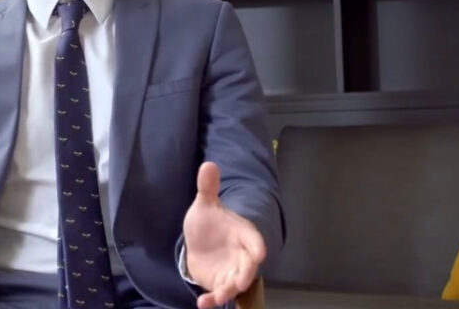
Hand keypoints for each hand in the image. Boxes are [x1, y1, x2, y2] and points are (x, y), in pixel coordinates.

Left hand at [183, 162, 266, 308]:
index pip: (254, 240)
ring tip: (218, 296)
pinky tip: (202, 304)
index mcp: (242, 234)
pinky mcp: (220, 284)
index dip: (257, 247)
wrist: (200, 241)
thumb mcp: (205, 205)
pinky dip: (212, 300)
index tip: (259, 253)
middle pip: (248, 267)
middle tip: (239, 281)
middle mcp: (241, 255)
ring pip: (234, 284)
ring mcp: (231, 271)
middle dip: (245, 275)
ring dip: (228, 291)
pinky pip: (218, 293)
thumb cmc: (208, 222)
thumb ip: (208, 188)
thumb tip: (208, 164)